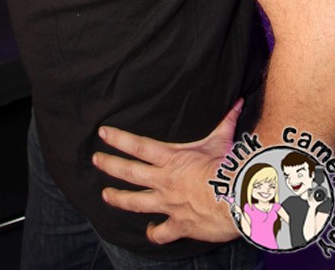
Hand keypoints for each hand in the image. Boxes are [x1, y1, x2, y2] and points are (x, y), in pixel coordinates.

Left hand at [93, 100, 243, 245]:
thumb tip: (236, 101)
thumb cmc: (228, 166)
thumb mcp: (223, 139)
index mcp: (171, 158)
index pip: (137, 145)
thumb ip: (225, 120)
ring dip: (119, 198)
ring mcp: (169, 204)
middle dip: (110, 165)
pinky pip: (162, 233)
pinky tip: (150, 233)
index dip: (117, 139)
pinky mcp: (180, 224)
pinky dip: (154, 234)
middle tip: (96, 160)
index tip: (102, 133)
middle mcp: (164, 181)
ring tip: (106, 195)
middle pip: (129, 172)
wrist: (238, 199)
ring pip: (136, 202)